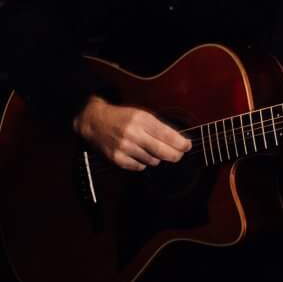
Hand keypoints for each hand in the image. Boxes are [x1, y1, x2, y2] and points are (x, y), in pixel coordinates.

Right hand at [72, 95, 191, 170]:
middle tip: (178, 155)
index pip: (167, 135)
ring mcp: (124, 147)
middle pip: (162, 151)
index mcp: (141, 119)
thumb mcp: (141, 114)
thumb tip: (178, 141)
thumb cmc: (122, 117)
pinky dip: (142, 163)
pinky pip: (139, 167)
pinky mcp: (117, 158)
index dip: (181, 143)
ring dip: (156, 158)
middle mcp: (133, 133)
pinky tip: (138, 154)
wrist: (95, 121)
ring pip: (152, 161)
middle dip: (175, 155)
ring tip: (150, 149)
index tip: (187, 146)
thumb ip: (158, 127)